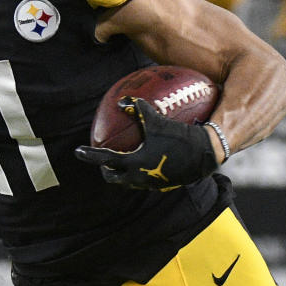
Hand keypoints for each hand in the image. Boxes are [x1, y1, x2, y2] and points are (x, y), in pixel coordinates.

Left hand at [74, 97, 216, 189]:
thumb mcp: (158, 120)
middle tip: (100, 159)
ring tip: (119, 160)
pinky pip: (144, 180)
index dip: (89, 155)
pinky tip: (143, 160)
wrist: (207, 155)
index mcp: (135, 163)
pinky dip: (138, 172)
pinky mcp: (163, 185)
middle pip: (113, 178)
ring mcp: (152, 184)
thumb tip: (121, 100)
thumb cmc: (181, 136)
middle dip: (105, 170)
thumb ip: (138, 109)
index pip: (105, 160)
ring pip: (128, 181)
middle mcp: (141, 177)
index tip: (77, 151)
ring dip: (121, 172)